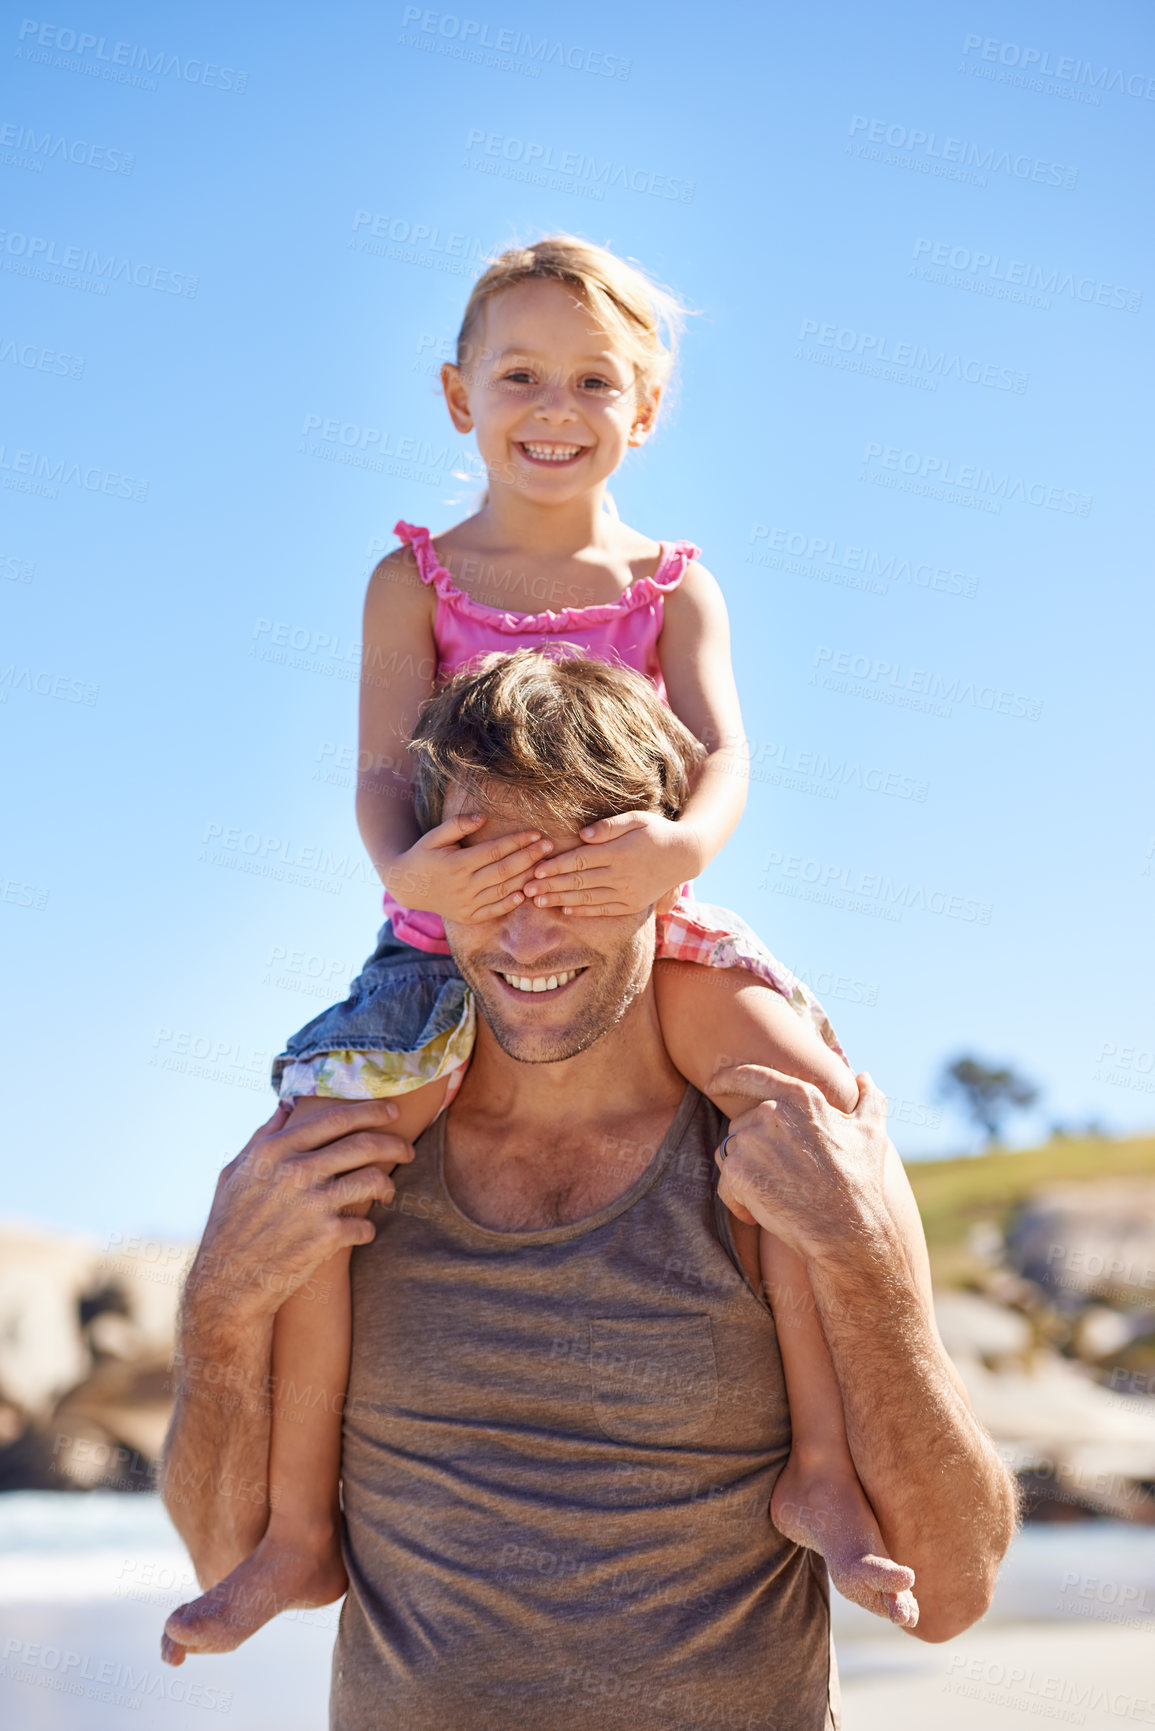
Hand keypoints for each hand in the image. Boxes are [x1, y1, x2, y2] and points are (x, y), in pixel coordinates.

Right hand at [185, 1098, 415, 1327]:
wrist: (226, 1282)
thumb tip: (288, 1105)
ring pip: (373, 1180)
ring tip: (388, 1191)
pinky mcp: (325, 1236)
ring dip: (388, 1185)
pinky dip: (368, 1229)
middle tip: (407, 1149)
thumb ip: (263, 1136)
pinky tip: (362, 1231)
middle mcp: (295, 1171)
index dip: (371, 1110)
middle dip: (394, 1143)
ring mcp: (312, 1203)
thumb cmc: (230, 1224)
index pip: (335, 1117)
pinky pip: (366, 1225)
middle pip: (364, 1144)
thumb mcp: (235, 1171)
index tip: (390, 1112)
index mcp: (274, 1150)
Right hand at [383, 812, 554, 921]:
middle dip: (529, 857)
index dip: (517, 842)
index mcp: (456, 864)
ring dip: (526, 878)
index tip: (536, 833)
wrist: (407, 886)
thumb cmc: (423, 855)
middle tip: (549, 846)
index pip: (494, 851)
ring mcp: (466, 904)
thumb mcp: (434, 836)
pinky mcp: (468, 917)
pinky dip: (510, 903)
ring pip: (503, 891)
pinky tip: (526, 892)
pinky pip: (494, 911)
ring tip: (545, 866)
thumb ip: (457, 825)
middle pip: (504, 871)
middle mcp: (463, 886)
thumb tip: (483, 817)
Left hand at [526, 810, 697, 915]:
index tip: (535, 870)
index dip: (556, 866)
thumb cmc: (656, 831)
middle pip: (579, 882)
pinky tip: (565, 908)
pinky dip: (583, 910)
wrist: (685, 856)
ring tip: (538, 902)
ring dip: (560, 900)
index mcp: (619, 852)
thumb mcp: (636, 819)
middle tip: (526, 890)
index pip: (580, 860)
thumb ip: (609, 826)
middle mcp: (622, 876)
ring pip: (587, 898)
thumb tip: (582, 835)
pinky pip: (603, 909)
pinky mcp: (632, 905)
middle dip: (550, 886)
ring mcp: (627, 893)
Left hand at [713, 1066, 890, 1261]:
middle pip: (742, 1124)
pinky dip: (738, 1201)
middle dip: (755, 1150)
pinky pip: (726, 1184)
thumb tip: (863, 1076)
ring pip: (731, 1153)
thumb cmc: (860, 1179)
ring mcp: (752, 1142)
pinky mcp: (738, 1173)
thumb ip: (867, 1097)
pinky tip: (760, 1213)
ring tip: (777, 1194)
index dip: (727, 1078)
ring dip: (746, 1175)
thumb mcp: (871, 1131)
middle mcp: (771, 1112)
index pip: (752, 1076)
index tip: (712, 1083)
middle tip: (783, 1177)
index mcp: (800, 1096)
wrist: (846, 1228)